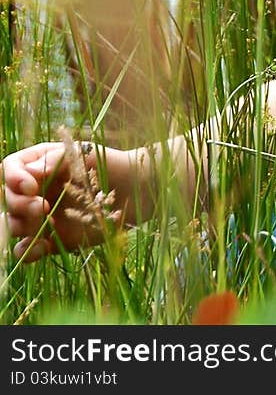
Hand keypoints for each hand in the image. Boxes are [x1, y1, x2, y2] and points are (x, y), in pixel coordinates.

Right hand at [1, 140, 124, 262]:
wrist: (133, 190)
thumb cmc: (109, 165)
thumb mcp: (83, 154)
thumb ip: (55, 160)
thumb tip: (29, 172)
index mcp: (39, 164)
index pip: (10, 168)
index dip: (14, 178)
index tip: (32, 187)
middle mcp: (35, 190)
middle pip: (7, 198)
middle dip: (20, 204)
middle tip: (44, 207)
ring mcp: (40, 216)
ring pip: (12, 224)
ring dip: (24, 225)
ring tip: (50, 222)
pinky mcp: (49, 239)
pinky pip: (24, 250)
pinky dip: (27, 251)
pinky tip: (44, 246)